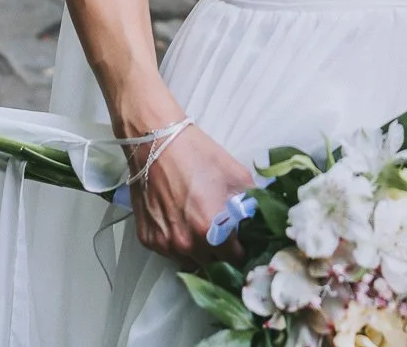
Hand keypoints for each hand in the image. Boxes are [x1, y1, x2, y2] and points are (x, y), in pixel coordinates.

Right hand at [134, 125, 254, 266]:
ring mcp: (164, 244)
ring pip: (188, 261)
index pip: (234, 259)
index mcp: (210, 230)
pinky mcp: (147, 239)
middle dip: (220, 252)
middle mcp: (186, 243)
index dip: (240, 250)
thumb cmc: (197, 155)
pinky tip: (180, 223)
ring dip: (197, 251)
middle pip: (211, 263)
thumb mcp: (236, 175)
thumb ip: (251, 203)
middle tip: (221, 233)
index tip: (241, 242)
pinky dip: (176, 244)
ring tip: (200, 228)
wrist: (156, 143)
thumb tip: (259, 220)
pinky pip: (168, 252)